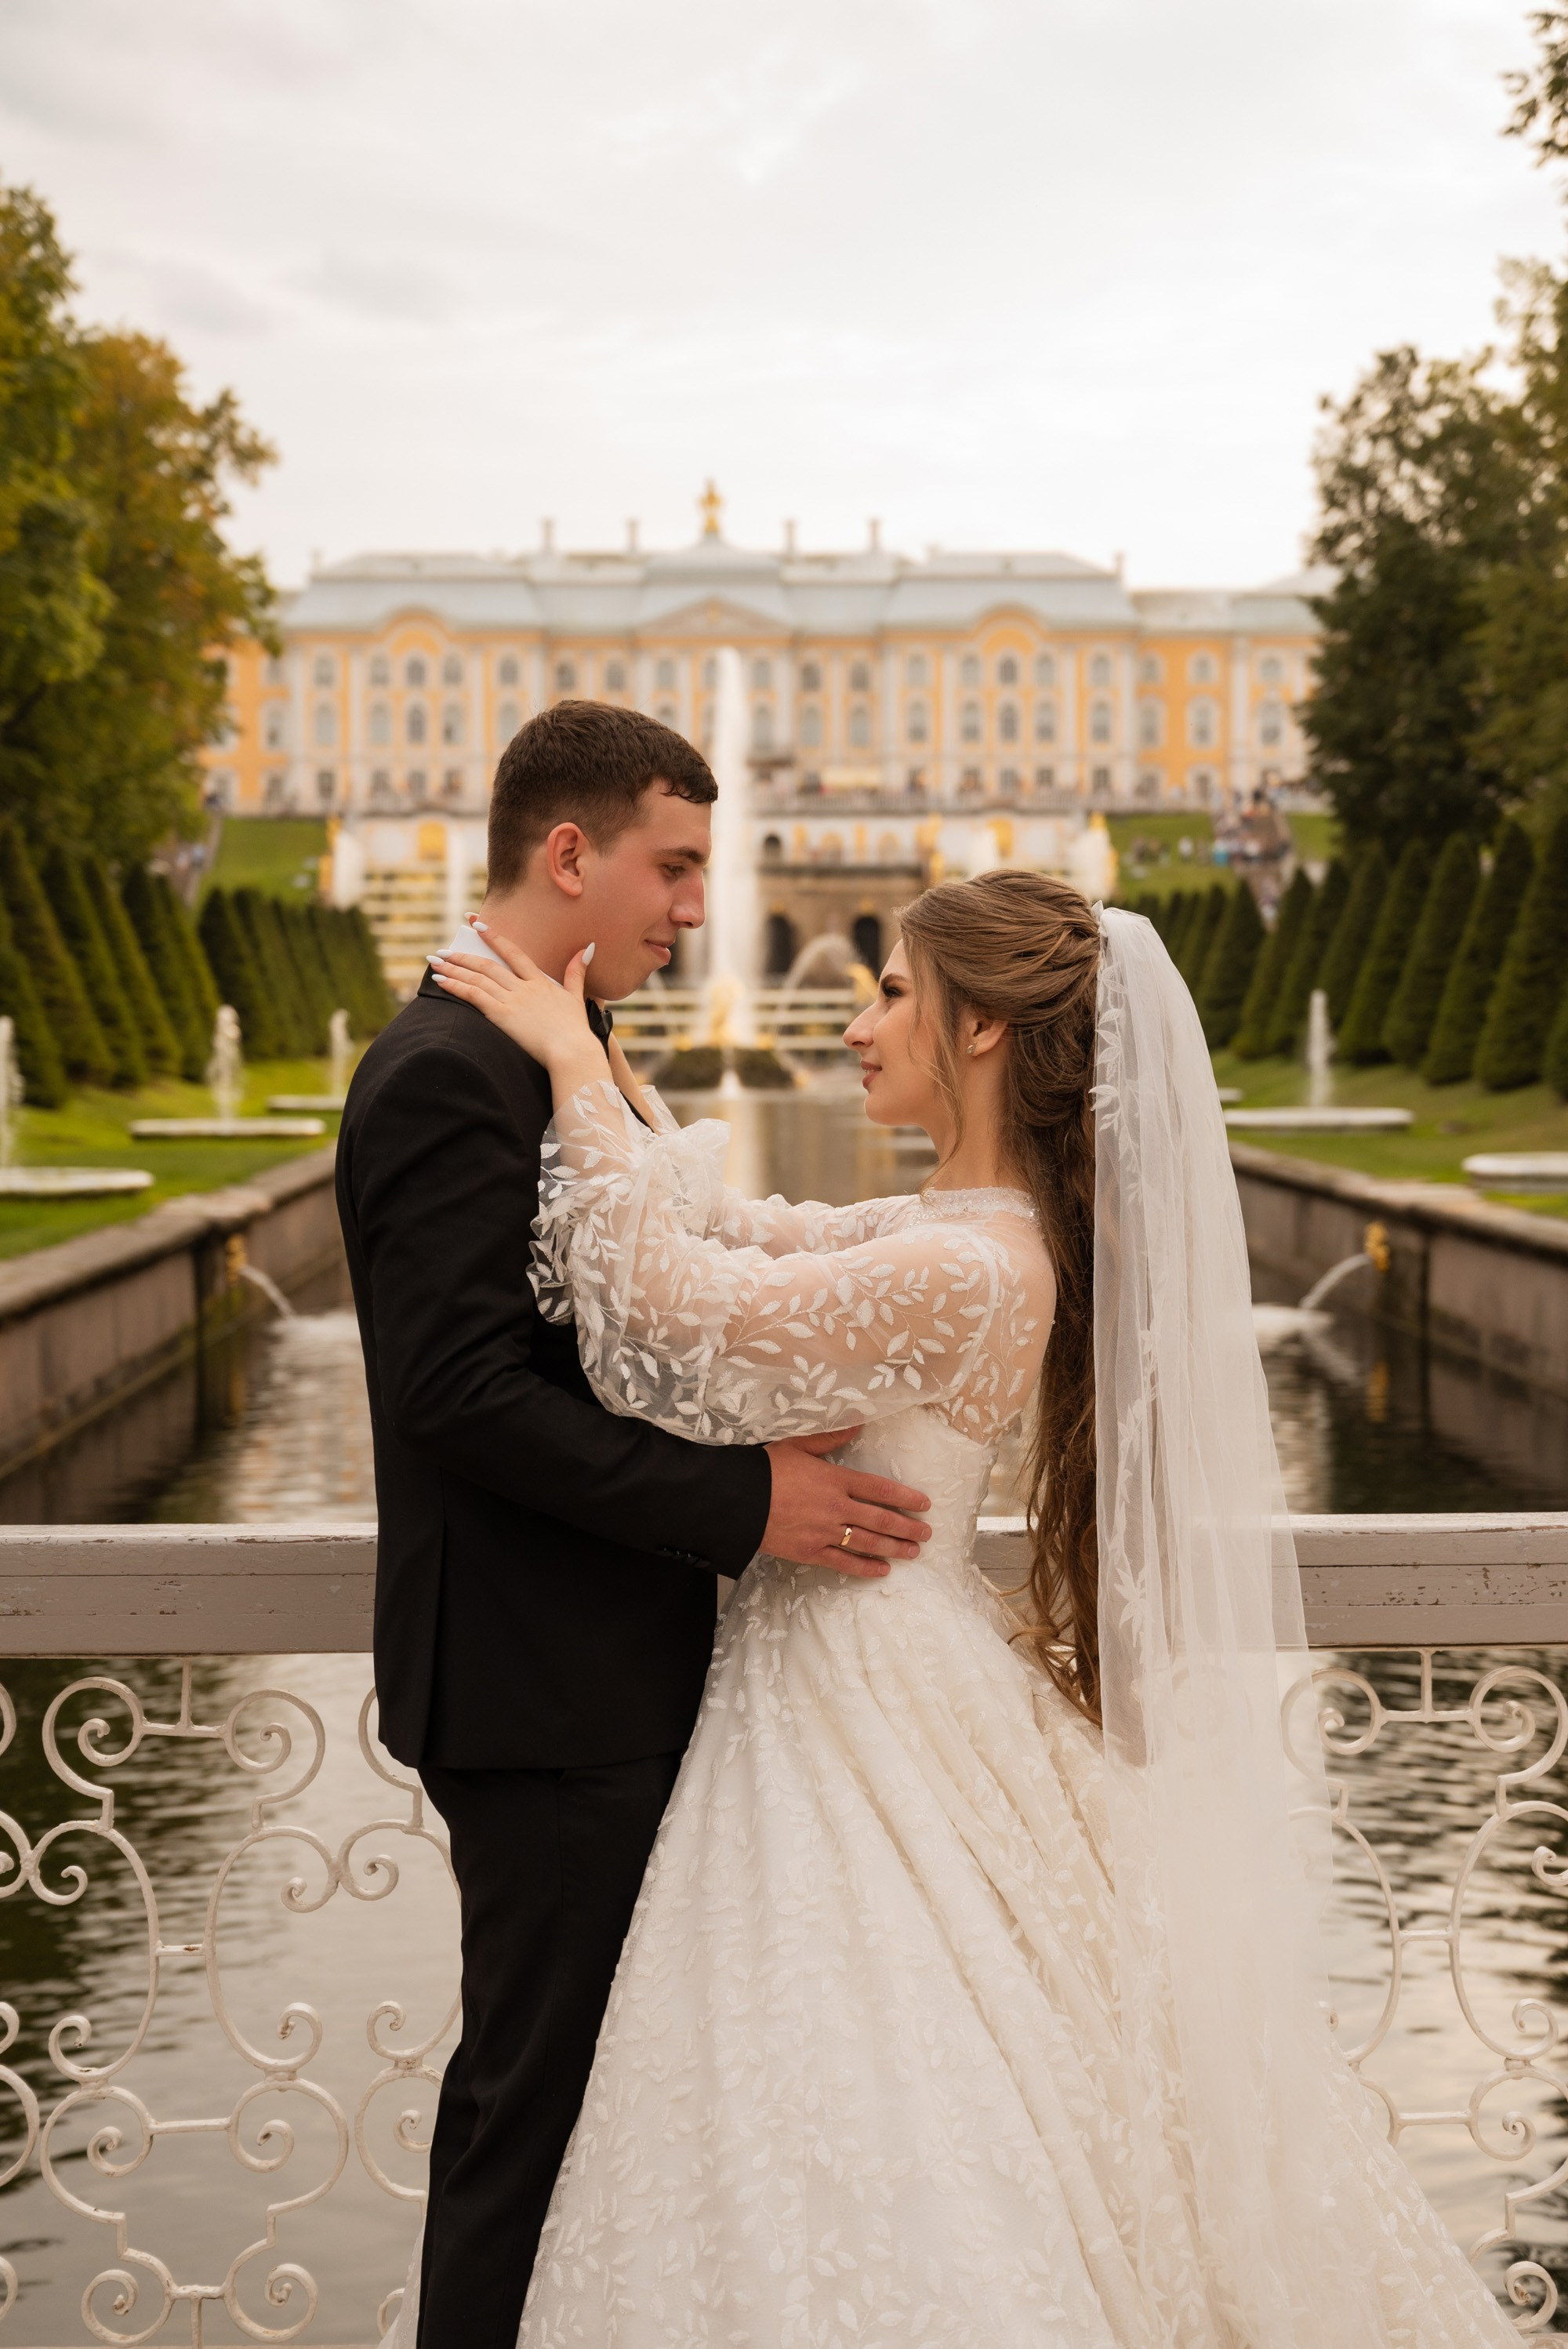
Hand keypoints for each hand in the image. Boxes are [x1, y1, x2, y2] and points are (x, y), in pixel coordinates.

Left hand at [430, 926, 603, 1091]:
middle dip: (463, 955)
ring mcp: (512, 1001)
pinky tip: (440, 980)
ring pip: (477, 978)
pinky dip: (455, 986)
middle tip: (443, 949)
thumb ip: (576, 972)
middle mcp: (523, 987)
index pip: (513, 953)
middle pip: (488, 965)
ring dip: (453, 968)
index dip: (494, 937)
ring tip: (435, 961)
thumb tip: (585, 948)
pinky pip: (474, 996)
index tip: (477, 925)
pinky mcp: (503, 1016)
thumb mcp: (578, 997)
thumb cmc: (576, 1031)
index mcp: (540, 982)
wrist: (572, 1051)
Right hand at [762, 1429, 930, 1578]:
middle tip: (927, 1533)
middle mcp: (836, 1507)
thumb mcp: (797, 1445)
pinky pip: (843, 1563)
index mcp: (835, 1479)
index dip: (906, 1497)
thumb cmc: (765, 1469)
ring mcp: (824, 1532)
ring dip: (894, 1548)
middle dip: (907, 1527)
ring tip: (913, 1552)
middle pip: (881, 1519)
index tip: (924, 1504)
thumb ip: (829, 1438)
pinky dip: (865, 1568)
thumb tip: (857, 1425)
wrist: (736, 1500)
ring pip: (868, 1542)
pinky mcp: (810, 1551)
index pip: (880, 1489)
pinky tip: (882, 1570)